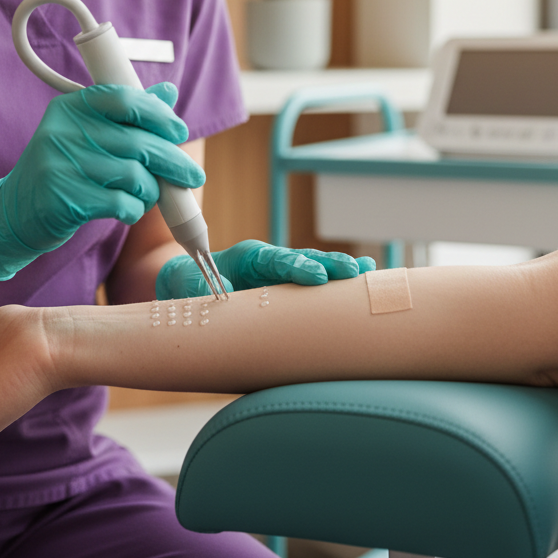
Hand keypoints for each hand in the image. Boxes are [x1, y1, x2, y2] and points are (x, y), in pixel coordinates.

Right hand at [0, 82, 204, 279]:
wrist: (14, 211)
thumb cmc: (62, 169)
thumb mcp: (87, 134)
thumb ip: (128, 115)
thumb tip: (169, 92)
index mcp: (71, 107)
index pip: (125, 100)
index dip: (160, 115)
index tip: (179, 131)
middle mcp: (64, 131)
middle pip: (138, 142)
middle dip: (173, 161)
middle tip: (193, 175)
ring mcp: (61, 165)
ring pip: (134, 176)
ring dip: (151, 190)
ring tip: (147, 196)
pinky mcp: (65, 199)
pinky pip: (121, 203)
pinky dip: (134, 209)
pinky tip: (129, 209)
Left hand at [156, 239, 375, 298]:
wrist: (188, 284)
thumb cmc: (190, 284)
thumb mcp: (192, 287)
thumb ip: (206, 290)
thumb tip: (221, 299)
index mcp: (249, 258)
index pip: (276, 260)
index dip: (297, 268)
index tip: (318, 276)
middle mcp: (270, 263)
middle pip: (303, 259)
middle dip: (328, 264)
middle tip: (355, 271)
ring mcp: (281, 276)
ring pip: (314, 269)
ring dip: (339, 271)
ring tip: (368, 272)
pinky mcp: (286, 291)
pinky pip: (312, 287)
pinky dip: (336, 285)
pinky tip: (362, 282)